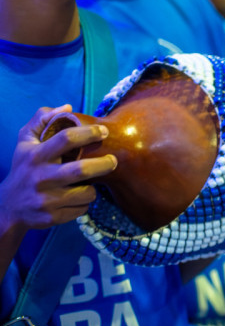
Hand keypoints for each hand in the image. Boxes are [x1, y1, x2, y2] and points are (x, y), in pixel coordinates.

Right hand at [0, 106, 117, 233]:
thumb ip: (42, 120)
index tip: (104, 132)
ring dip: (93, 188)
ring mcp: (45, 200)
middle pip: (80, 170)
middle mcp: (40, 177)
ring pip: (86, 193)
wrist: (8, 206)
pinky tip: (75, 198)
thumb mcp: (25, 141)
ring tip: (89, 183)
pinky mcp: (51, 217)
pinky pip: (81, 209)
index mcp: (35, 156)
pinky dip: (84, 203)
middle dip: (103, 164)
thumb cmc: (24, 168)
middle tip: (114, 160)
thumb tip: (67, 108)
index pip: (66, 139)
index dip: (89, 133)